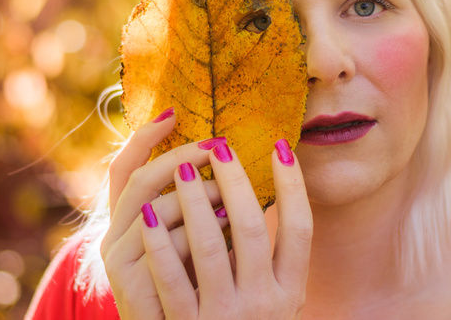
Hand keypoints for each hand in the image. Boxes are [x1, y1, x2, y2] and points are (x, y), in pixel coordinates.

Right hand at [100, 109, 228, 318]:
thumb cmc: (191, 282)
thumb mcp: (195, 236)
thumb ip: (201, 203)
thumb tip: (232, 160)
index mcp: (127, 217)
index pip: (124, 167)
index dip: (144, 137)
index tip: (174, 112)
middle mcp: (115, 233)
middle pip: (142, 179)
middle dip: (182, 158)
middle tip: (218, 147)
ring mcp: (117, 259)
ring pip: (156, 210)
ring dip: (198, 198)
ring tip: (231, 196)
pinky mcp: (127, 285)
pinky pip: (162, 249)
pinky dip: (195, 235)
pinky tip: (226, 225)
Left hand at [141, 139, 312, 319]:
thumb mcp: (275, 303)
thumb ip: (273, 263)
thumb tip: (263, 198)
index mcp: (290, 291)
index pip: (300, 228)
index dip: (293, 185)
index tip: (280, 147)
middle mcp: (265, 303)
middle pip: (254, 229)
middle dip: (236, 183)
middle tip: (221, 147)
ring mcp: (225, 316)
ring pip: (210, 246)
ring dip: (194, 202)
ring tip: (184, 168)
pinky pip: (170, 279)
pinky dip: (160, 244)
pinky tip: (149, 215)